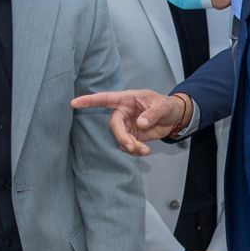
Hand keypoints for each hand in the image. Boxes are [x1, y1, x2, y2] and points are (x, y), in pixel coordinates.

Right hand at [70, 88, 191, 156]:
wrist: (175, 118)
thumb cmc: (167, 106)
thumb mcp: (163, 106)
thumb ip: (152, 113)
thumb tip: (140, 123)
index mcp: (127, 99)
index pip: (105, 99)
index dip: (89, 101)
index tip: (74, 103)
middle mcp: (123, 112)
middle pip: (114, 125)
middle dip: (122, 137)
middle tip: (132, 147)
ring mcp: (127, 125)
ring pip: (120, 138)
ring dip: (130, 147)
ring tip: (145, 151)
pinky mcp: (132, 136)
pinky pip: (128, 146)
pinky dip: (135, 151)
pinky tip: (146, 152)